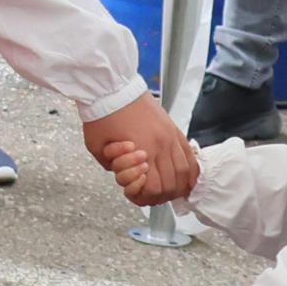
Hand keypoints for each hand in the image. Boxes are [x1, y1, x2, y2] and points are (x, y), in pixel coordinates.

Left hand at [80, 94, 197, 206]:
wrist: (112, 88)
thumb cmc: (103, 114)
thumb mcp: (97, 148)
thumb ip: (111, 166)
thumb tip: (126, 175)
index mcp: (143, 150)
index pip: (154, 188)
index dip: (143, 197)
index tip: (134, 194)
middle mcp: (161, 145)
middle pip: (171, 184)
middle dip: (160, 195)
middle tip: (149, 195)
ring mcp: (170, 137)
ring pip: (185, 171)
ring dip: (177, 186)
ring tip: (167, 191)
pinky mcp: (174, 130)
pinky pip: (190, 155)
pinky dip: (190, 171)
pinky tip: (185, 179)